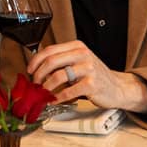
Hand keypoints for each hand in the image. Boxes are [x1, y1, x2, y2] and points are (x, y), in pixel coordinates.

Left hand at [26, 40, 146, 112]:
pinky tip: (54, 100)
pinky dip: (58, 97)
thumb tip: (37, 68)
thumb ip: (61, 61)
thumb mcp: (78, 62)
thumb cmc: (94, 75)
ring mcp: (88, 68)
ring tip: (43, 93)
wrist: (117, 87)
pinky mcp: (92, 83)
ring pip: (58, 76)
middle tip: (34, 84)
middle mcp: (83, 54)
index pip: (50, 50)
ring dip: (46, 87)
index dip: (35, 61)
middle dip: (38, 75)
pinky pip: (68, 91)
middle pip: (51, 61)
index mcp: (77, 46)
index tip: (29, 71)